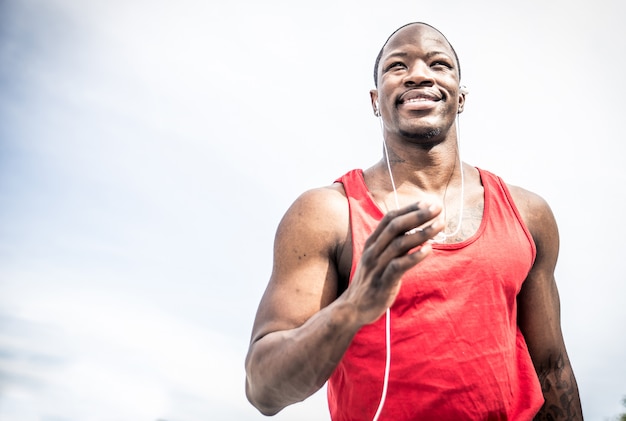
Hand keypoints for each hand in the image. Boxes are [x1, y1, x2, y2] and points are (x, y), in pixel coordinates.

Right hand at [341, 200, 442, 325]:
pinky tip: (429, 250)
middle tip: (438, 208)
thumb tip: (417, 232)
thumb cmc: (371, 281)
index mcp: (372, 243)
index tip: (427, 203)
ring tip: (440, 226)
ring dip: (422, 232)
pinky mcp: (383, 282)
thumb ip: (393, 245)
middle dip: (417, 215)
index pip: (390, 219)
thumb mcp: (378, 259)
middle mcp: (373, 251)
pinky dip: (414, 256)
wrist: (352, 308)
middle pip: (395, 226)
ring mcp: (377, 266)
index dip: (409, 209)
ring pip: (399, 243)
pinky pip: (399, 266)